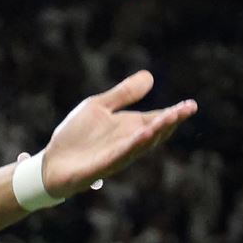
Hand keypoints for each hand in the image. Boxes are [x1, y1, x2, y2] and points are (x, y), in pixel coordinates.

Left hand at [42, 70, 196, 198]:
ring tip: (170, 118)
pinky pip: (120, 156)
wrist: (52, 162)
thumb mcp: (99, 106)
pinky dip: (132, 146)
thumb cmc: (76, 136)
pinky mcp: (101, 166)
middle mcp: (128, 142)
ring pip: (141, 144)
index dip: (174, 113)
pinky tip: (142, 135)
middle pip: (154, 131)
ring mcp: (117, 155)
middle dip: (170, 121)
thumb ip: (123, 94)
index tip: (191, 104)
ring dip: (156, 131)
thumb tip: (150, 76)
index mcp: (130, 128)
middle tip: (186, 109)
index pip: (156, 119)